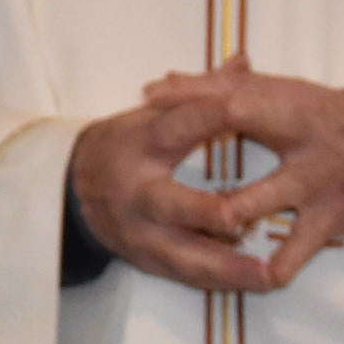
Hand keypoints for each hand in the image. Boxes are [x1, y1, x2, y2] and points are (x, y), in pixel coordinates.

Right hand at [68, 97, 274, 292]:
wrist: (74, 192)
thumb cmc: (125, 146)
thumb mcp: (152, 114)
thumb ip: (202, 94)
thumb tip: (244, 60)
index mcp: (141, 145)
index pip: (175, 127)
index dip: (206, 116)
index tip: (241, 108)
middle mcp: (138, 192)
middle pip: (171, 205)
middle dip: (206, 213)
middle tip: (242, 217)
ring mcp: (141, 232)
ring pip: (185, 254)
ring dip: (227, 266)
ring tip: (269, 274)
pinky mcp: (148, 261)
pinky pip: (188, 276)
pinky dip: (221, 281)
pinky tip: (254, 283)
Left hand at [140, 68, 343, 286]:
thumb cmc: (325, 117)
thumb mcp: (282, 95)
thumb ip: (223, 89)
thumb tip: (160, 82)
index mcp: (287, 104)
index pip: (231, 91)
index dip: (190, 93)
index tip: (149, 97)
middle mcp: (298, 140)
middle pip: (243, 126)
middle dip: (194, 128)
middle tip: (156, 161)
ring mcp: (313, 184)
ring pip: (260, 198)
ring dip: (224, 212)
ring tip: (189, 223)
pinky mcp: (328, 219)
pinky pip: (297, 249)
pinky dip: (273, 267)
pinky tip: (246, 277)